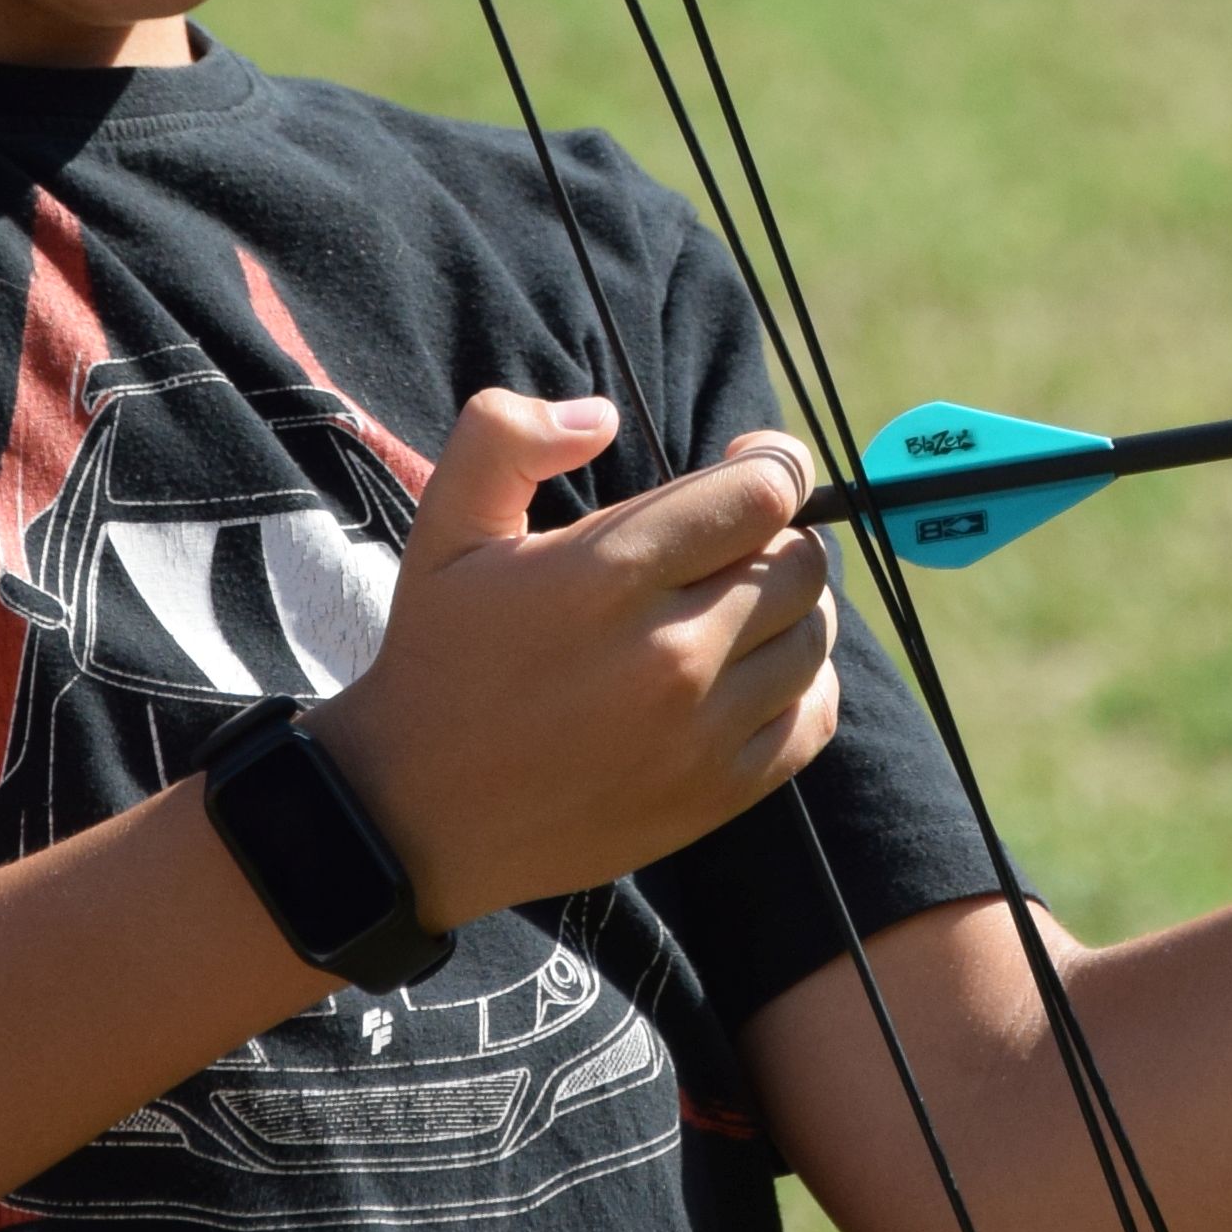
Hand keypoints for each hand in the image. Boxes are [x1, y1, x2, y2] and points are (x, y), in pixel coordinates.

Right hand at [302, 396, 839, 924]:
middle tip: (730, 539)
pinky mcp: (717, 793)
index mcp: (608, 576)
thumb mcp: (446, 527)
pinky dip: (802, 683)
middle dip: (775, 533)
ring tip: (737, 602)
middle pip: (799, 562)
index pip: (762, 495)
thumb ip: (507, 437)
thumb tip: (601, 415)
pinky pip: (813, 718)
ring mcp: (701, 732)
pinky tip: (754, 669)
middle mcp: (670, 654)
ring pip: (813, 636)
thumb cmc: (440, 657)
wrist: (417, 815)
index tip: (751, 462)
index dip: (774, 462)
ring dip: (790, 606)